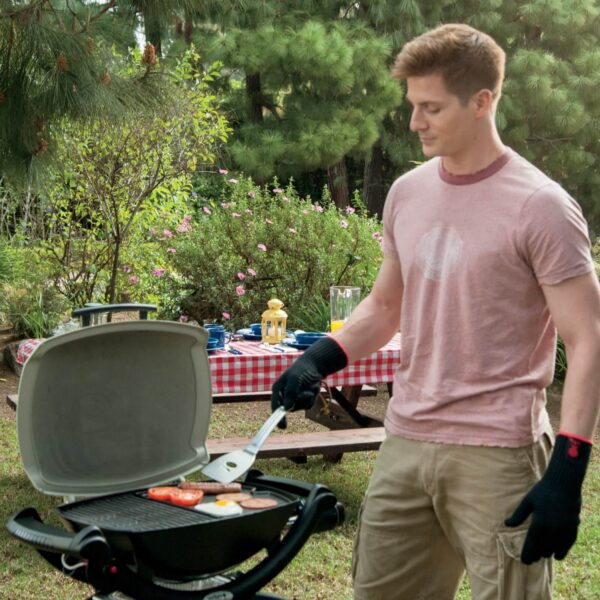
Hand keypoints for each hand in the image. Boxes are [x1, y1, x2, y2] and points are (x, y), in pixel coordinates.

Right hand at [271, 337, 347, 428]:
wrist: (315, 365)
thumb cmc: (302, 369)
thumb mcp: (295, 379)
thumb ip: (290, 393)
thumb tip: (287, 408)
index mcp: (278, 389)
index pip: (275, 406)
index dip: (278, 417)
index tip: (282, 426)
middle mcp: (284, 395)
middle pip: (290, 408)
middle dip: (300, 401)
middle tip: (307, 392)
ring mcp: (294, 398)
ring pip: (301, 407)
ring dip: (308, 398)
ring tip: (310, 387)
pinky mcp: (303, 399)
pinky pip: (308, 405)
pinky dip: (313, 398)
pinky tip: (313, 389)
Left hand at [505, 434, 590, 563]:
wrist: (563, 485)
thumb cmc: (542, 491)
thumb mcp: (527, 502)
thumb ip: (518, 515)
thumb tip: (506, 524)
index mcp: (539, 523)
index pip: (532, 545)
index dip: (528, 554)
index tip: (524, 561)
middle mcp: (552, 530)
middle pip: (543, 549)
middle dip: (537, 554)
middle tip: (531, 557)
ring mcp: (564, 530)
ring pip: (555, 549)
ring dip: (548, 553)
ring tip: (541, 554)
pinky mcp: (573, 529)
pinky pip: (567, 545)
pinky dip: (562, 551)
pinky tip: (557, 555)